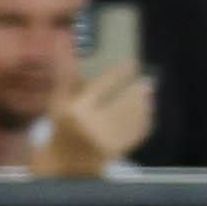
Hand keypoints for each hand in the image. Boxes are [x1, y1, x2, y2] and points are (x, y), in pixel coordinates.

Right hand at [29, 66, 154, 175]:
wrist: (66, 164)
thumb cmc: (61, 127)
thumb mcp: (58, 100)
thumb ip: (65, 72)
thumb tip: (65, 40)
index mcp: (77, 110)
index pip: (104, 85)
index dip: (121, 73)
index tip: (132, 63)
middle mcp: (94, 124)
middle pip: (125, 101)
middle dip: (138, 89)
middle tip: (146, 80)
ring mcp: (108, 140)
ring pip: (134, 116)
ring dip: (145, 103)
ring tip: (148, 92)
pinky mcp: (119, 151)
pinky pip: (138, 132)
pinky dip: (145, 120)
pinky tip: (147, 112)